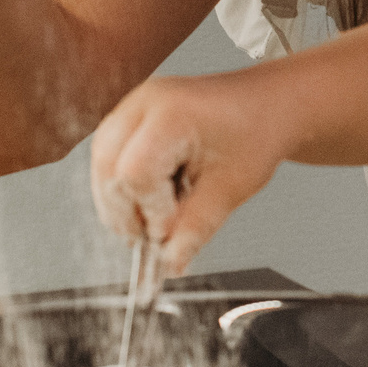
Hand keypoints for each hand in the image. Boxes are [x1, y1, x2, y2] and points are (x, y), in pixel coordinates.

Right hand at [90, 76, 287, 272]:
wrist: (266, 105)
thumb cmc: (256, 133)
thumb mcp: (230, 189)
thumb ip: (195, 227)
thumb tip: (169, 262)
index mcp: (171, 113)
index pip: (136, 172)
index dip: (149, 211)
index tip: (169, 234)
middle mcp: (143, 104)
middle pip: (108, 167)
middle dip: (126, 211)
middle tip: (154, 236)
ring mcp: (133, 107)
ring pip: (102, 163)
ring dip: (120, 202)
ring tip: (153, 221)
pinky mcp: (131, 118)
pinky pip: (108, 156)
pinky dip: (123, 186)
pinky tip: (149, 202)